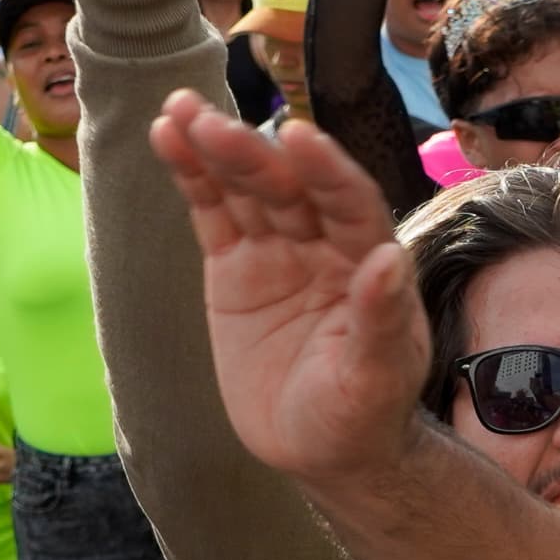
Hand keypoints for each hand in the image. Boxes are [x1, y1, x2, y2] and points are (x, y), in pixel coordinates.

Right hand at [147, 88, 429, 485]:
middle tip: (211, 123)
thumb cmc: (362, 415)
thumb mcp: (376, 381)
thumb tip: (392, 259)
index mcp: (370, 261)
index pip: (349, 203)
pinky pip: (212, 211)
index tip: (298, 137)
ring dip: (215, 147)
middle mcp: (325, 242)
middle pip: (288, 186)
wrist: (322, 449)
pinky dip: (191, 175)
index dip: (325, 170)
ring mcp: (277, 249)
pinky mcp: (235, 265)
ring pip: (246, 188)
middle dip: (251, 153)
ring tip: (179, 110)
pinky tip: (167, 135)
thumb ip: (381, 320)